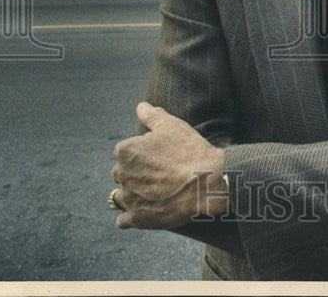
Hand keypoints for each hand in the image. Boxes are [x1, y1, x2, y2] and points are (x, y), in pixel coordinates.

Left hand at [111, 102, 228, 228]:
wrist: (207, 182)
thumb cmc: (189, 151)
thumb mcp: (172, 126)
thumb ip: (152, 115)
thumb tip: (141, 106)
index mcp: (127, 151)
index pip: (123, 151)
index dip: (140, 153)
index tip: (154, 156)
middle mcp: (123, 174)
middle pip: (121, 173)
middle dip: (134, 173)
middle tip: (155, 174)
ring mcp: (129, 198)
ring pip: (121, 196)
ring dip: (131, 194)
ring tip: (150, 193)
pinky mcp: (137, 218)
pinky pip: (123, 220)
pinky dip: (129, 217)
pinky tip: (143, 211)